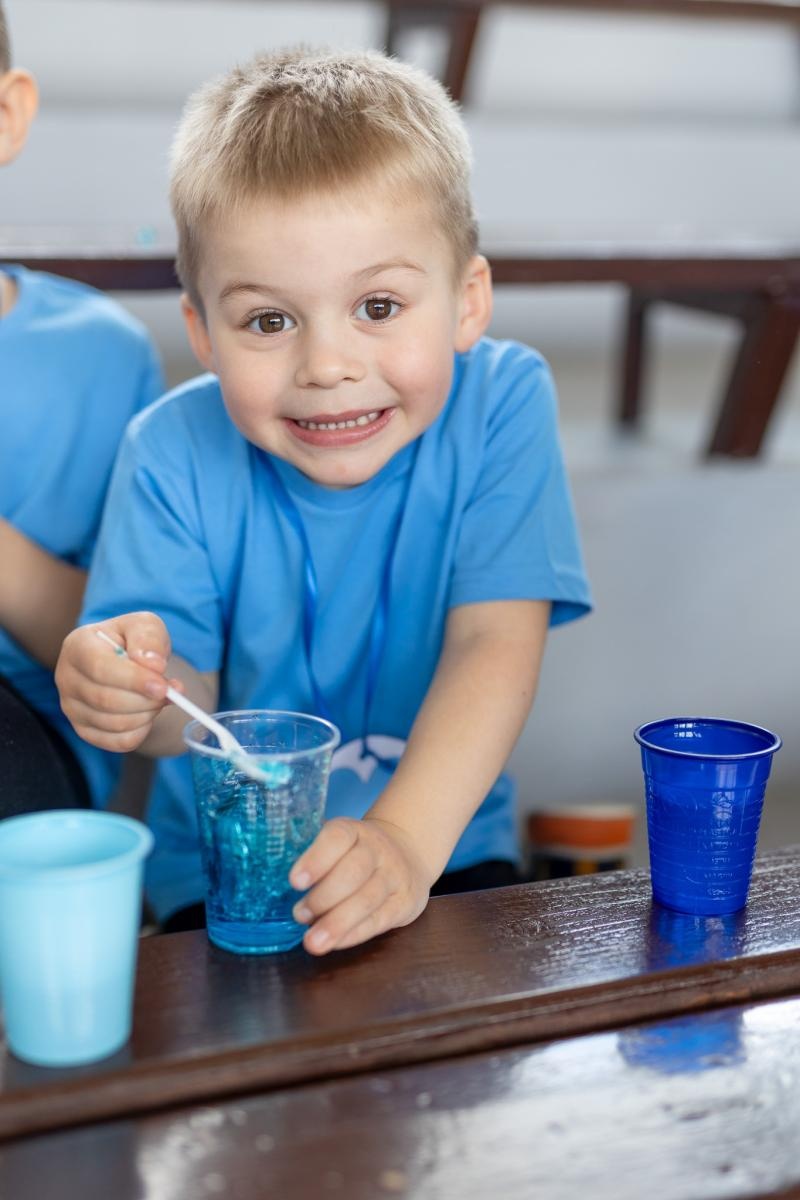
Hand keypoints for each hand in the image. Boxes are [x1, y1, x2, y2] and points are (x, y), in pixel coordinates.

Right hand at [56, 612, 180, 752]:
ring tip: (158, 698)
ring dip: (146, 714)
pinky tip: (147, 714)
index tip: (162, 686)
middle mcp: (66, 678)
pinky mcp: (83, 730)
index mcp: (77, 646)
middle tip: (168, 692)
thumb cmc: (133, 641)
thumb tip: (153, 665)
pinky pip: (117, 742)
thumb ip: (149, 639)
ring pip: (113, 724)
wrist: (127, 661)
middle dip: (145, 700)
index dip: (134, 680)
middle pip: (106, 700)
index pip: (100, 668)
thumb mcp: (145, 626)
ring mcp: (71, 707)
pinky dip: (141, 731)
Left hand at [289, 816, 434, 954]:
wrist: (407, 853)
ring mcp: (394, 876)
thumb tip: (267, 876)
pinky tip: (334, 943)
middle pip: (353, 871)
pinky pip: (378, 921)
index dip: (316, 859)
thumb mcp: (338, 843)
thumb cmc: (356, 853)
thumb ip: (310, 855)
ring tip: (312, 941)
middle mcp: (377, 849)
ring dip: (337, 922)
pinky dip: (353, 934)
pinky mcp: (404, 903)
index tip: (294, 881)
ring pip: (367, 899)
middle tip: (299, 915)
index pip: (337, 837)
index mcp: (354, 831)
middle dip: (323, 897)